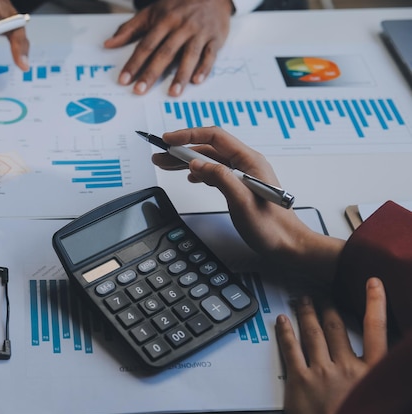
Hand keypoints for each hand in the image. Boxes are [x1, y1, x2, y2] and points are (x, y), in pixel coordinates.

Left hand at [103, 0, 232, 96]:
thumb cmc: (178, 6)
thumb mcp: (152, 12)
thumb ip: (130, 29)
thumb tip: (109, 44)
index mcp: (164, 21)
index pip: (146, 45)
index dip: (134, 63)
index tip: (124, 79)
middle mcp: (181, 27)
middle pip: (165, 53)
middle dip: (151, 73)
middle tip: (140, 90)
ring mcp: (199, 33)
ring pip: (189, 55)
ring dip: (180, 75)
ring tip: (173, 93)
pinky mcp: (215, 39)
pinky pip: (210, 55)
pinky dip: (204, 68)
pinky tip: (197, 81)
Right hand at [152, 127, 344, 279]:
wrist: (287, 244)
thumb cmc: (271, 226)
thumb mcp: (242, 201)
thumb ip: (220, 178)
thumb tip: (197, 164)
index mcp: (249, 161)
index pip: (214, 137)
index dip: (189, 135)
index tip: (168, 139)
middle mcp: (246, 164)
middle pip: (208, 148)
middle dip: (182, 149)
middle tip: (160, 154)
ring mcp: (243, 175)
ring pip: (209, 161)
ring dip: (187, 161)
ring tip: (166, 164)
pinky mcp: (240, 186)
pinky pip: (215, 172)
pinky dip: (198, 172)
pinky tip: (190, 177)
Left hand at [275, 277, 387, 413]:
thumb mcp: (379, 397)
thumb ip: (374, 376)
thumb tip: (376, 365)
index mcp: (373, 373)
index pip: (377, 330)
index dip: (375, 304)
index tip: (372, 284)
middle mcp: (347, 368)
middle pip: (337, 328)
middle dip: (328, 309)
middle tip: (322, 295)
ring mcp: (322, 373)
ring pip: (313, 333)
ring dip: (306, 314)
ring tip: (302, 301)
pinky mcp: (300, 380)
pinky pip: (291, 349)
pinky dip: (286, 332)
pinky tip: (283, 321)